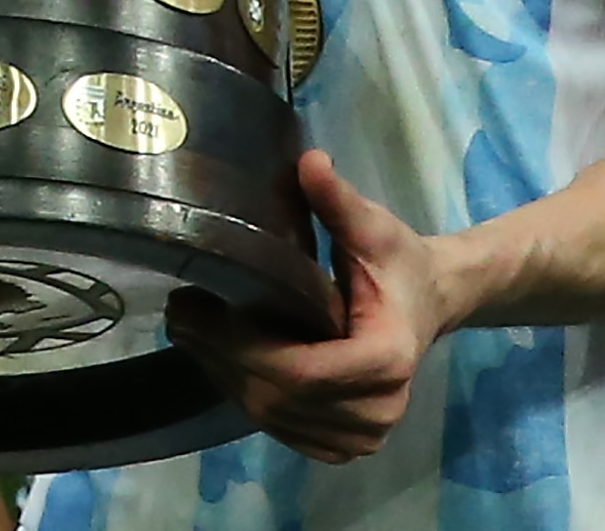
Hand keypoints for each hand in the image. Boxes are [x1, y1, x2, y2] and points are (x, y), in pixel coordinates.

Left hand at [167, 151, 443, 462]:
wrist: (425, 302)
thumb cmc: (397, 263)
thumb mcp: (373, 227)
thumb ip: (339, 201)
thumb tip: (309, 162)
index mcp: (388, 358)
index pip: (301, 372)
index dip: (242, 346)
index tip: (197, 308)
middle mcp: (379, 408)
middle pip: (279, 398)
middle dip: (221, 357)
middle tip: (179, 313)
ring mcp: (363, 435)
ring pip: (273, 418)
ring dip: (225, 376)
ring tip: (190, 330)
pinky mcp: (344, 443)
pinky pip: (282, 430)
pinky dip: (246, 394)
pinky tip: (219, 358)